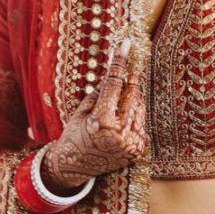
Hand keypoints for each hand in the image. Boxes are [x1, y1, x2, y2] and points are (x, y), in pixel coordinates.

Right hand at [41, 37, 147, 192]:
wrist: (75, 167)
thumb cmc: (74, 135)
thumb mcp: (82, 111)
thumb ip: (100, 91)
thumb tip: (116, 70)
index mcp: (102, 122)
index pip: (115, 84)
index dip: (120, 63)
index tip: (125, 46)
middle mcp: (120, 134)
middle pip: (132, 94)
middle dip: (130, 78)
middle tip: (130, 64)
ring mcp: (131, 143)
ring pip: (139, 107)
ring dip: (132, 97)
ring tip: (119, 98)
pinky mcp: (138, 150)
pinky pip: (140, 123)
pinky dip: (133, 115)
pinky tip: (122, 117)